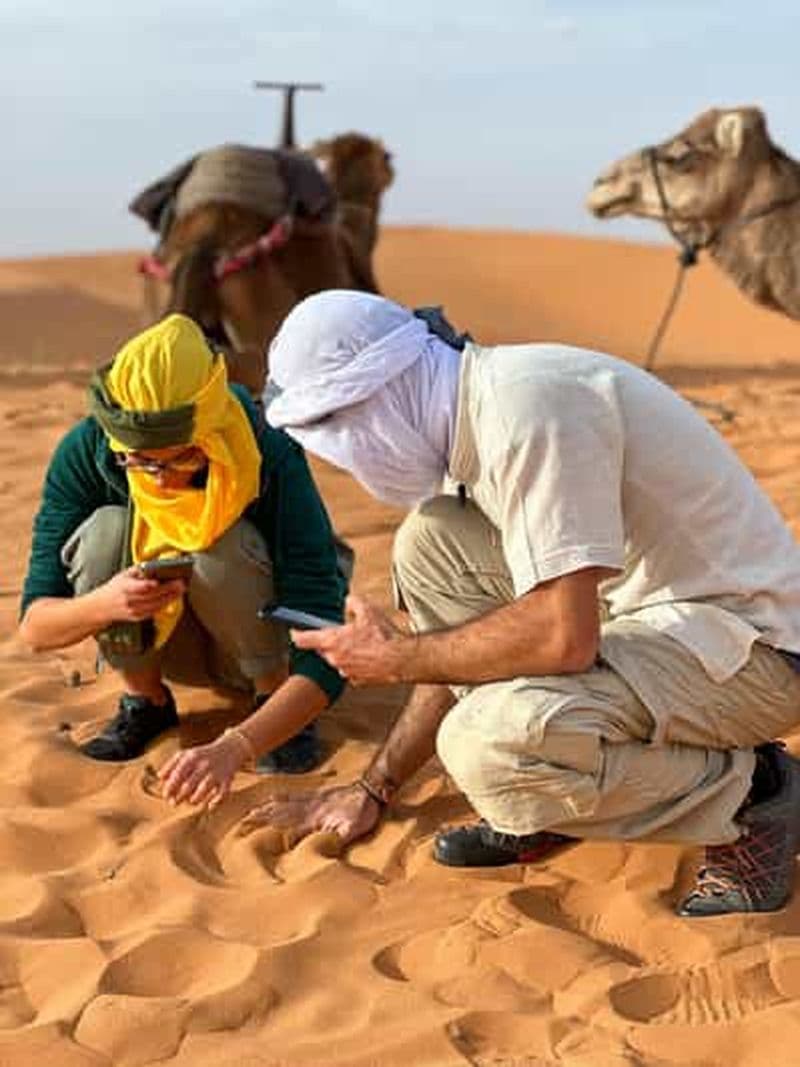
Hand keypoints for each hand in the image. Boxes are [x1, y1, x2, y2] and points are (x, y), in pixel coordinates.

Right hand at [95, 566, 185, 624]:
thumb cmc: (114, 588)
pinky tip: (173, 598)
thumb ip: (138, 570)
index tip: (158, 581)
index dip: (148, 585)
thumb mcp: (123, 575)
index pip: (138, 587)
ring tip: (181, 590)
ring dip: (170, 597)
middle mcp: (130, 601)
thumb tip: (154, 564)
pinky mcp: (138, 617)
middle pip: (151, 596)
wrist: (101, 607)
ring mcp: (134, 611)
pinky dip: (165, 604)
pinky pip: (155, 611)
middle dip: (168, 590)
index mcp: (124, 588)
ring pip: (156, 605)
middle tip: (180, 583)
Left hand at [158, 733, 245, 808]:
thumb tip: (159, 778)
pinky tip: (209, 807)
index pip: (178, 774)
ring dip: (195, 800)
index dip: (170, 787)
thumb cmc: (202, 755)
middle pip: (189, 784)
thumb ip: (171, 764)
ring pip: (204, 789)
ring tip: (190, 802)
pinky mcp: (227, 779)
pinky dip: (216, 802)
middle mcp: (204, 764)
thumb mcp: (186, 754)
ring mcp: (217, 772)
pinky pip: (222, 793)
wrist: (230, 749)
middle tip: (174, 803)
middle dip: (179, 797)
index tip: (165, 795)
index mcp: (192, 757)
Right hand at [239, 782, 381, 845]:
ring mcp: (311, 801)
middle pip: (280, 814)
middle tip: (242, 822)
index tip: (250, 835)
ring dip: (267, 808)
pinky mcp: (317, 796)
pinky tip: (272, 797)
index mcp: (313, 820)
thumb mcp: (352, 830)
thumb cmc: (363, 813)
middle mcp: (308, 809)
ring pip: (284, 804)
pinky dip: (280, 797)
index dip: (269, 831)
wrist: (371, 789)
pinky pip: (294, 795)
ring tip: (250, 812)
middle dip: (261, 819)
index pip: (286, 827)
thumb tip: (318, 848)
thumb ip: (335, 839)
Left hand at [290, 594, 411, 685]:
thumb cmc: (383, 636)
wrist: (400, 659)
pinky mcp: (357, 681)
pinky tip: (370, 655)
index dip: (297, 634)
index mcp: (332, 641)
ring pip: (338, 659)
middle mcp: (334, 659)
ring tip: (363, 643)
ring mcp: (345, 671)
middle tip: (345, 632)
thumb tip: (349, 602)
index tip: (294, 631)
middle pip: (323, 649)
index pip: (304, 639)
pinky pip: (351, 669)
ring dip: (345, 652)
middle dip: (330, 641)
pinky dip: (357, 662)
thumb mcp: (368, 610)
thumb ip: (353, 602)